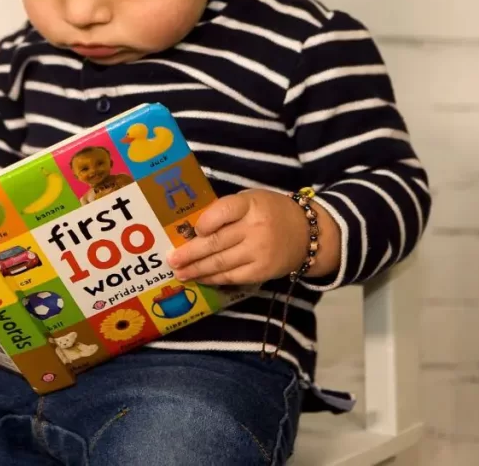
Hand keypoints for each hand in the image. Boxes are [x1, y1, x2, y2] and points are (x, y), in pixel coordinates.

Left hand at [166, 190, 339, 285]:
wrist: (307, 233)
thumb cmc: (270, 212)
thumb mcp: (251, 200)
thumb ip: (226, 210)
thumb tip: (193, 228)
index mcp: (251, 204)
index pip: (223, 211)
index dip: (205, 222)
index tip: (193, 230)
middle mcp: (255, 228)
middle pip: (216, 242)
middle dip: (190, 253)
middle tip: (171, 260)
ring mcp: (259, 252)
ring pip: (221, 263)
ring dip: (196, 269)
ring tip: (179, 273)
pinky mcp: (262, 272)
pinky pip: (232, 277)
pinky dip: (213, 279)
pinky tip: (200, 278)